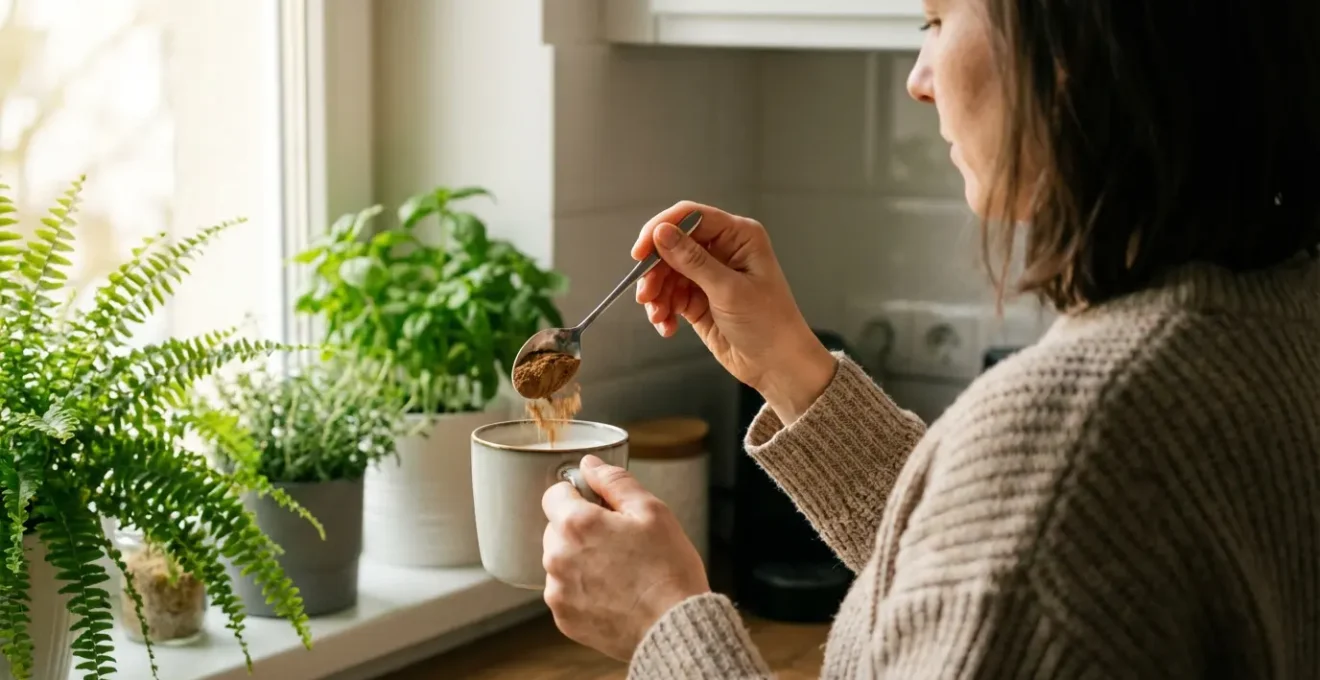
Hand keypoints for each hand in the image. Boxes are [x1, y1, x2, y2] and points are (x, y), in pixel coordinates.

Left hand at [541, 455, 708, 660]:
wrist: (675, 629)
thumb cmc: (669, 570)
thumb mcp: (652, 511)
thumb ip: (615, 481)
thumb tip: (589, 465)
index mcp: (576, 524)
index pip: (554, 494)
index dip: (579, 495)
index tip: (601, 507)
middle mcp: (558, 557)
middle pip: (556, 528)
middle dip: (581, 529)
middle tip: (619, 541)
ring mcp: (558, 591)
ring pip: (560, 561)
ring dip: (580, 560)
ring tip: (619, 571)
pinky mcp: (564, 618)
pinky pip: (566, 592)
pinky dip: (583, 590)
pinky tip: (613, 592)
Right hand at [633, 200, 834, 422]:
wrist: (776, 365)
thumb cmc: (768, 324)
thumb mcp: (728, 290)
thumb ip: (693, 260)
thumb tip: (661, 233)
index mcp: (739, 236)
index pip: (691, 217)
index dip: (661, 230)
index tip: (640, 253)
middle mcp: (722, 250)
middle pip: (673, 245)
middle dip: (656, 270)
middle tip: (646, 294)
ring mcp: (709, 274)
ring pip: (667, 272)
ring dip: (657, 294)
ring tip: (658, 316)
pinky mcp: (698, 298)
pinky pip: (670, 295)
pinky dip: (663, 309)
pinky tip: (667, 326)